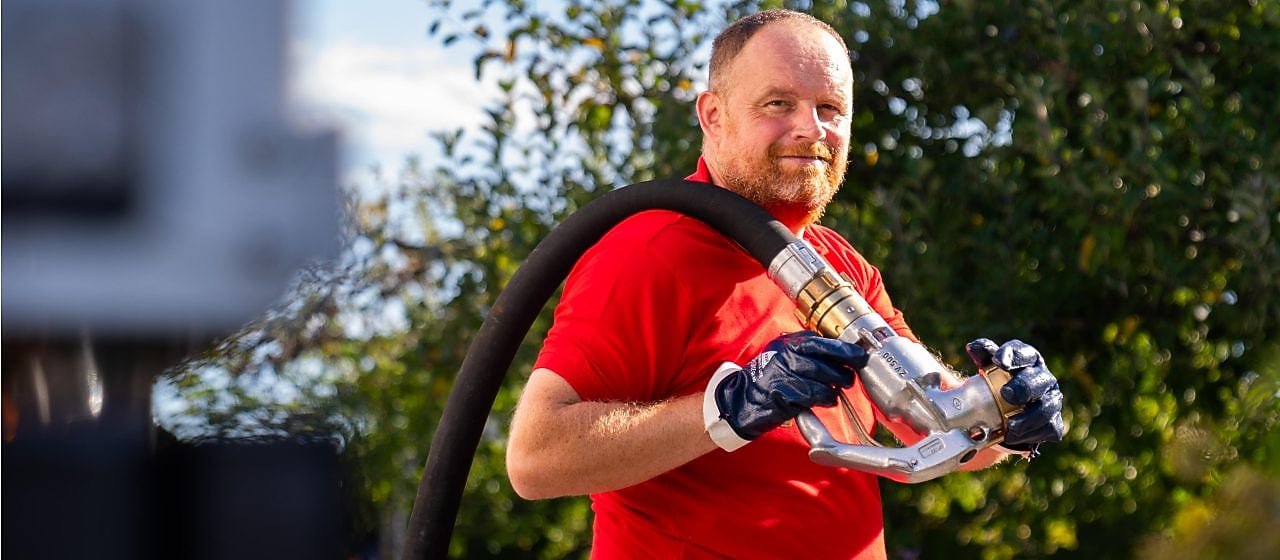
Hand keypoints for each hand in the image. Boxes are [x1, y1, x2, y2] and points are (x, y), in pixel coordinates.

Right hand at [705, 331, 867, 449]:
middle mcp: (788, 355)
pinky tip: (825, 400)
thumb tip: (841, 352)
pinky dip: (825, 399)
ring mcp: (785, 374)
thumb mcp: (784, 354)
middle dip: (844, 372)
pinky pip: (814, 396)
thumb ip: (808, 350)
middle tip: (848, 378)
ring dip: (835, 388)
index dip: (846, 350)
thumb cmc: (768, 378)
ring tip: (835, 391)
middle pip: (828, 361)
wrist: (740, 400)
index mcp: (790, 343)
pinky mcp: (785, 393)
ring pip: (824, 379)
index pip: (825, 343)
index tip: (861, 355)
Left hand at [966, 338, 1065, 455]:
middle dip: (1024, 387)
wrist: (1009, 413)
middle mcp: (1043, 379)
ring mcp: (1051, 401)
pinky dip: (1030, 434)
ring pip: (1046, 408)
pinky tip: (1014, 436)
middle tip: (1006, 394)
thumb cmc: (998, 383)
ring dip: (1028, 418)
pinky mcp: (1054, 423)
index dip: (1014, 355)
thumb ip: (982, 355)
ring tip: (1010, 425)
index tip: (1000, 362)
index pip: (1025, 353)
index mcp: (1029, 361)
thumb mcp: (988, 367)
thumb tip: (972, 348)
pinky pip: (1047, 429)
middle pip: (1039, 380)